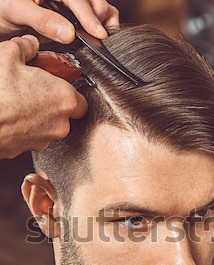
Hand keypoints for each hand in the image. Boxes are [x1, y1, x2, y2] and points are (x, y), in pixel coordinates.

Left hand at [0, 0, 118, 42]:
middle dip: (101, 17)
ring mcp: (68, 7)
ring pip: (97, 9)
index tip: (97, 33)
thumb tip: (69, 34)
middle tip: (103, 37)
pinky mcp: (70, 21)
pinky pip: (90, 23)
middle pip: (93, 0)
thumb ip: (42, 20)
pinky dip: (98, 30)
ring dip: (105, 22)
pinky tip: (99, 39)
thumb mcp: (15, 11)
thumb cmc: (1, 9)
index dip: (89, 15)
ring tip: (106, 37)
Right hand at [0, 35, 87, 158]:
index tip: (58, 84)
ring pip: (48, 127)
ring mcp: (44, 140)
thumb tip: (30, 44)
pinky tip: (11, 115)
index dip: (69, 91)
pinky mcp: (27, 149)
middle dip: (52, 103)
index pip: (81, 100)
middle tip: (35, 90)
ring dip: (38, 116)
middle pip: (64, 114)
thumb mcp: (10, 54)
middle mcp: (60, 124)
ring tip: (19, 101)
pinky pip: (31, 136)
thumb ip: (26, 47)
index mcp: (64, 99)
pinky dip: (24, 127)